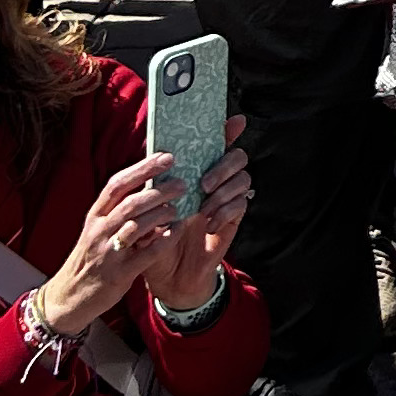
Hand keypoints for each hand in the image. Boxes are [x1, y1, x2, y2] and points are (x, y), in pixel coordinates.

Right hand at [36, 151, 187, 338]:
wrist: (68, 297)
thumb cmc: (90, 258)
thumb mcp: (97, 230)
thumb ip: (118, 210)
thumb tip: (150, 183)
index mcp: (95, 216)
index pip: (117, 185)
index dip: (142, 168)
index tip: (166, 157)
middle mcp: (99, 231)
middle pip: (131, 203)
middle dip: (159, 191)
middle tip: (182, 183)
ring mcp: (108, 253)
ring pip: (137, 226)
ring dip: (162, 214)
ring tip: (179, 207)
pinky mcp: (119, 274)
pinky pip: (147, 254)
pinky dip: (165, 240)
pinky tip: (177, 231)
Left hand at [152, 118, 250, 316]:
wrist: (168, 275)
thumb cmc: (157, 237)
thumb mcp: (152, 208)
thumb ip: (158, 185)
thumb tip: (157, 160)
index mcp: (196, 171)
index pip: (217, 143)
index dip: (230, 129)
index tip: (237, 120)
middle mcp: (216, 181)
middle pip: (237, 156)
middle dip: (223, 166)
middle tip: (204, 184)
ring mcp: (227, 199)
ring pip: (243, 179)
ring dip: (223, 192)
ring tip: (203, 208)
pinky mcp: (234, 219)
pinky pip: (241, 205)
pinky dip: (225, 213)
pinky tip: (208, 225)